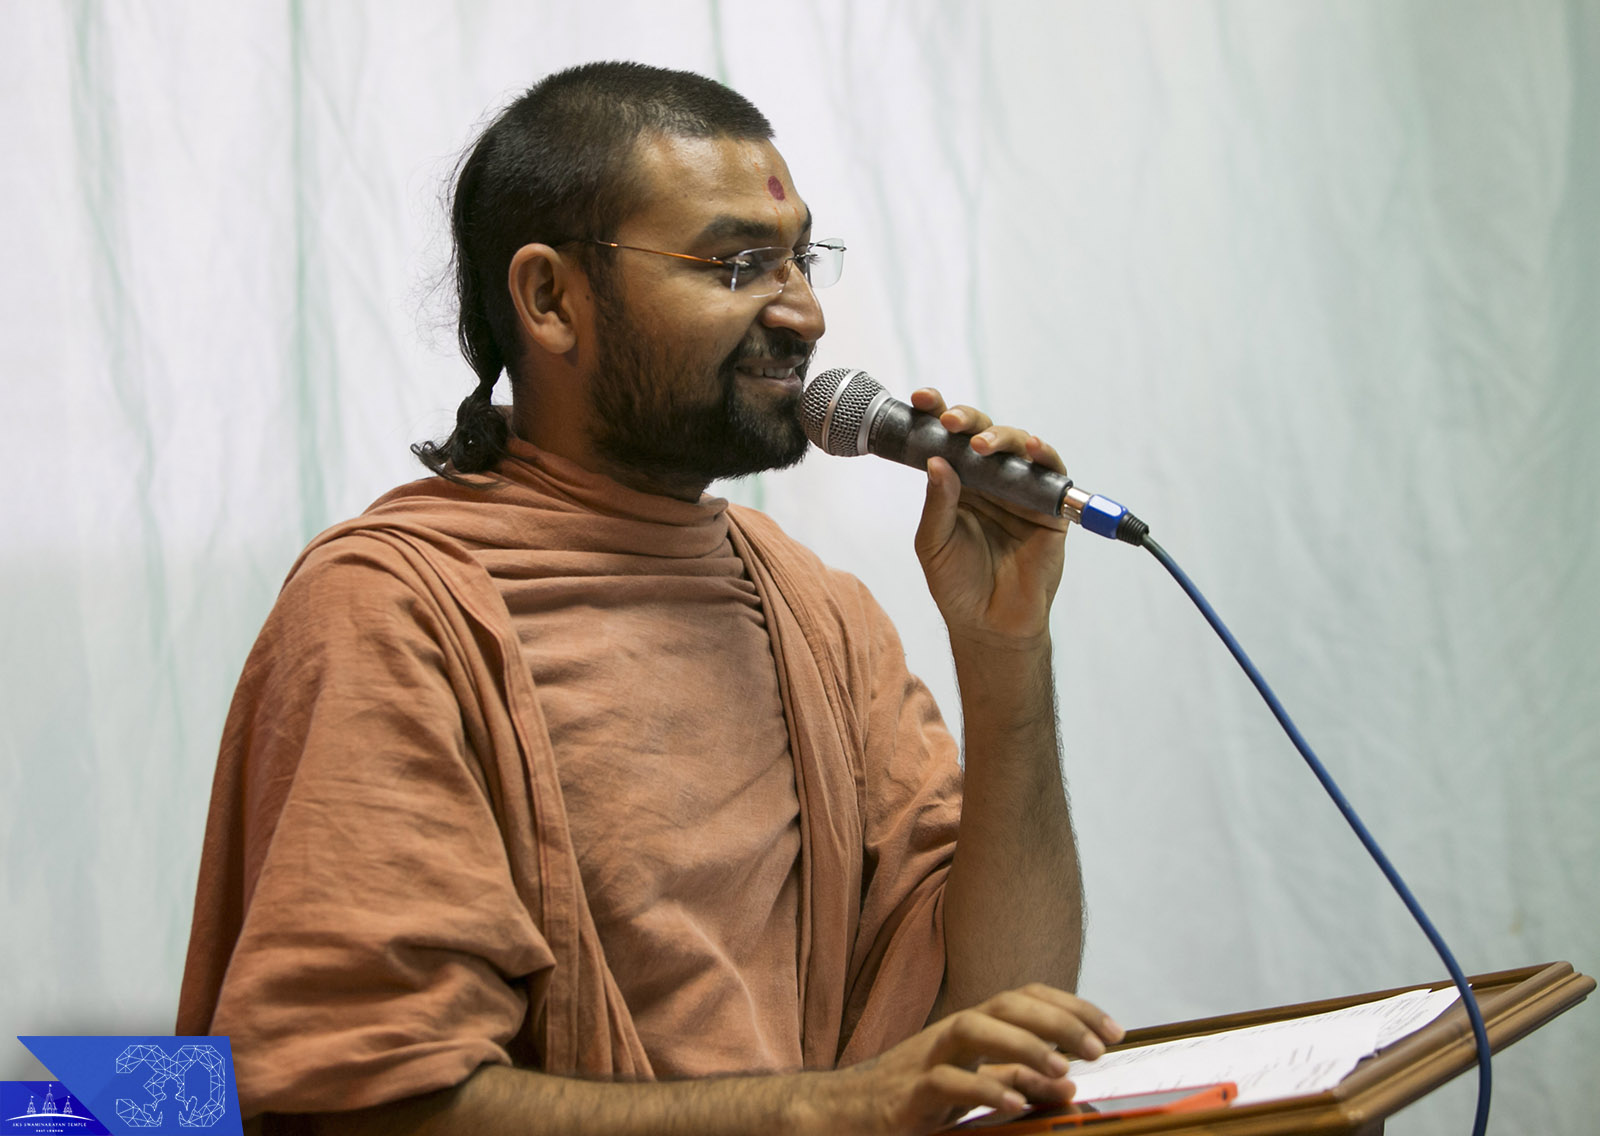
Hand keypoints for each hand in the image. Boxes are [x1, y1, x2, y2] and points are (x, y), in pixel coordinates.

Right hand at [800, 984, 1121, 1135]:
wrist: (842, 1115)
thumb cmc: (911, 1099)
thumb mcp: (973, 1089)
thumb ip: (1017, 1082)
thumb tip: (1069, 1085)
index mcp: (971, 1028)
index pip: (1027, 998)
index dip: (1072, 1007)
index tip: (1114, 1031)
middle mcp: (951, 1032)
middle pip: (1006, 1003)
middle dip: (1057, 1020)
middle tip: (1098, 1049)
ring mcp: (925, 1058)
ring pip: (974, 1028)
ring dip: (1022, 1045)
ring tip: (1060, 1070)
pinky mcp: (906, 1093)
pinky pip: (946, 1082)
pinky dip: (983, 1089)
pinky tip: (1015, 1103)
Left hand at [910, 389, 1068, 647]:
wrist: (990, 624)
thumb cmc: (957, 583)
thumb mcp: (934, 542)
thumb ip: (937, 503)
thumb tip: (936, 461)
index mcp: (958, 483)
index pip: (947, 440)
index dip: (936, 414)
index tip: (921, 399)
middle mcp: (989, 481)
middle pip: (982, 434)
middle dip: (967, 420)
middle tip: (951, 422)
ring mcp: (1020, 491)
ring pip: (1016, 447)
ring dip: (1001, 437)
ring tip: (981, 444)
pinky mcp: (1049, 507)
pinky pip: (1051, 473)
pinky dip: (1043, 455)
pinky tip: (1030, 448)